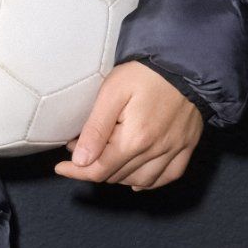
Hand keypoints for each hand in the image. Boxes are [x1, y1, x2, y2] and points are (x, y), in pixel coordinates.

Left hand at [52, 61, 204, 190]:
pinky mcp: (186, 148)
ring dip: (117, 177)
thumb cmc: (143, 75)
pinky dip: (148, 182)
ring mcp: (173, 152)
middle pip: (118, 176)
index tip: (61, 167)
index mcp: (134, 140)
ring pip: (140, 181)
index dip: (77, 172)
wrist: (184, 66)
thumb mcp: (112, 93)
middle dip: (93, 167)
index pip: (100, 169)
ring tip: (102, 160)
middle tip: (78, 149)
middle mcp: (155, 152)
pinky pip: (167, 178)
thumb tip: (80, 160)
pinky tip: (135, 177)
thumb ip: (96, 128)